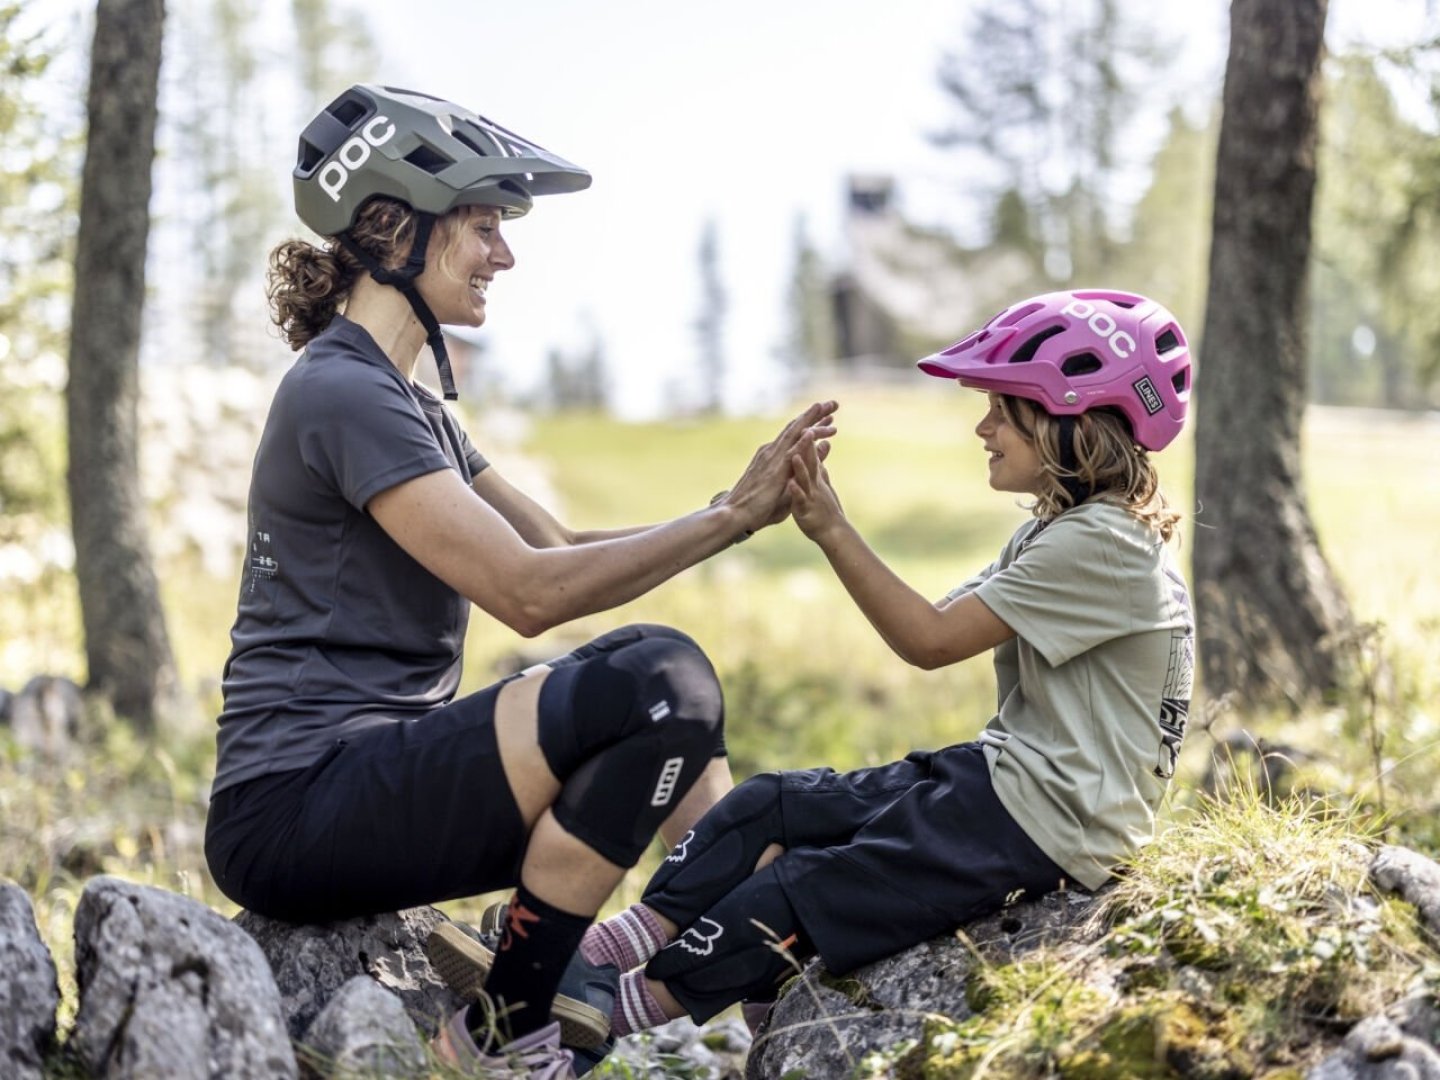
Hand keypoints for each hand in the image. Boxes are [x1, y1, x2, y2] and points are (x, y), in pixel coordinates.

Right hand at [722, 401, 837, 535]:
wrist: (736, 514)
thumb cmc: (759, 506)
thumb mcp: (787, 485)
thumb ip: (802, 468)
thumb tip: (818, 455)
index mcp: (773, 456)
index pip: (796, 435)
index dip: (813, 425)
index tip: (828, 418)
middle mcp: (772, 452)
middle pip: (797, 428)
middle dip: (815, 415)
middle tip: (833, 404)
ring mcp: (772, 459)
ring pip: (795, 434)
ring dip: (811, 420)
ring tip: (826, 407)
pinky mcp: (774, 471)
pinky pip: (790, 453)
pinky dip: (801, 441)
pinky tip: (812, 431)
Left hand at [788, 433, 844, 541]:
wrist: (831, 532)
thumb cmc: (824, 506)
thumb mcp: (821, 481)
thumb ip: (821, 461)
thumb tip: (825, 443)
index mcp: (812, 474)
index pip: (810, 450)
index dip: (809, 433)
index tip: (808, 416)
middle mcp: (812, 482)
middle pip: (809, 459)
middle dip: (808, 443)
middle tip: (807, 426)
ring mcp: (809, 495)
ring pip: (804, 479)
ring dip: (800, 466)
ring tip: (796, 455)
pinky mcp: (805, 510)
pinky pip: (799, 500)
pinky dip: (796, 491)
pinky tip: (792, 484)